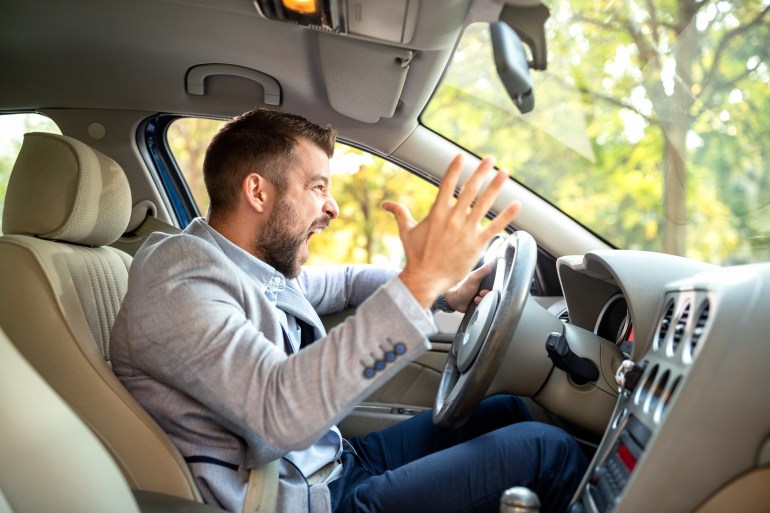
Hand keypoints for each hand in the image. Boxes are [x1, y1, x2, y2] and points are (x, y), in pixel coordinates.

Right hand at [383, 155, 520, 308]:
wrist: (425, 279)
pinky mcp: (477, 244)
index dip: (454, 169)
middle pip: (470, 189)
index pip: (447, 184)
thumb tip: (385, 204)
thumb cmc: (415, 256)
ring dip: (496, 186)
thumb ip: (399, 213)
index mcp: (436, 213)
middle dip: (480, 172)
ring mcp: (466, 230)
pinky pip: (495, 226)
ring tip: (504, 173)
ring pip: (485, 203)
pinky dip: (507, 216)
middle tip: (489, 159)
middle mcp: (453, 218)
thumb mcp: (405, 231)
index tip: (460, 156)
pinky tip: (516, 205)